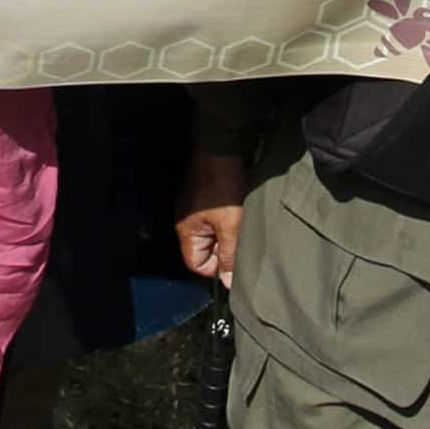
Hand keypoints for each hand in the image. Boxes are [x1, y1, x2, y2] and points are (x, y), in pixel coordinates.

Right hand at [174, 150, 245, 288]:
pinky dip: (229, 219)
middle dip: (225, 248)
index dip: (216, 267)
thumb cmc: (223, 183)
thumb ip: (229, 254)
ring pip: (214, 234)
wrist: (222, 146)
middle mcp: (187, 221)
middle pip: (206, 250)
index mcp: (187, 231)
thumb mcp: (230, 223)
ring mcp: (195, 208)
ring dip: (229, 233)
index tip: (235, 259)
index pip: (197, 264)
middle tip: (242, 238)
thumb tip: (228, 282)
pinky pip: (216, 219)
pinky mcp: (205, 198)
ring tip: (242, 223)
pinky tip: (240, 211)